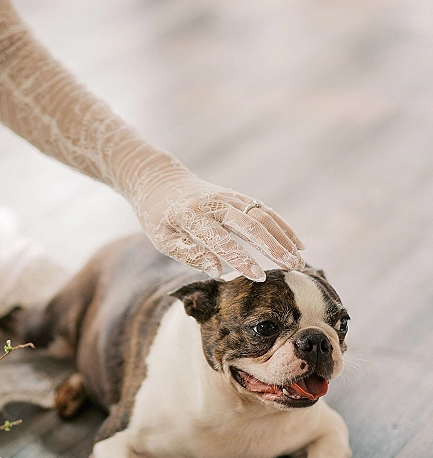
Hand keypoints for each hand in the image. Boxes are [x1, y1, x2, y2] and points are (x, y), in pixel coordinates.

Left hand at [132, 162, 304, 279]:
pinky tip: (297, 243)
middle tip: (293, 267)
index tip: (259, 277)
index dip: (240, 259)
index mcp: (192, 216)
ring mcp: (228, 197)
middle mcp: (214, 203)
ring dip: (283, 237)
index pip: (220, 240)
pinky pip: (264, 210)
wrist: (159, 179)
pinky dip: (282, 226)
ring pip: (262, 215)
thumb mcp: (162, 239)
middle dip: (273, 246)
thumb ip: (188, 253)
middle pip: (250, 224)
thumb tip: (216, 270)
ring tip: (300, 261)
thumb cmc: (158, 217)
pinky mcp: (236, 196)